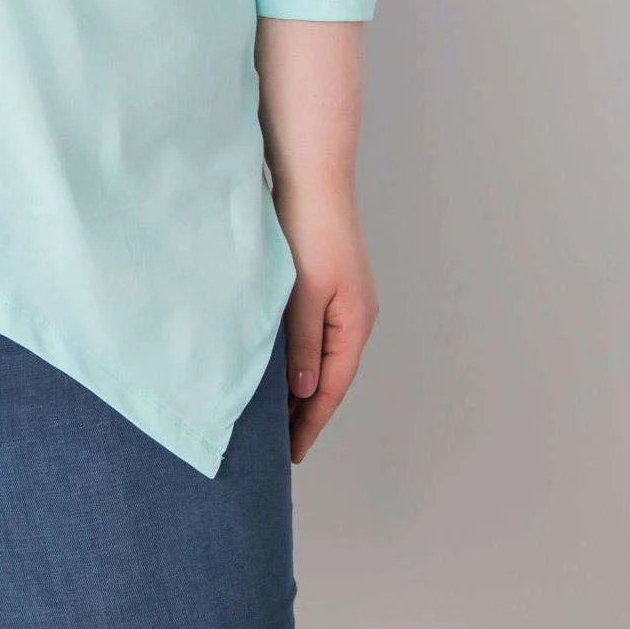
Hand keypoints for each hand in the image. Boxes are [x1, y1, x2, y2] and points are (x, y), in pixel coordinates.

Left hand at [272, 180, 378, 463]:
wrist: (311, 175)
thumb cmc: (309, 229)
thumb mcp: (305, 293)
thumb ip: (304, 342)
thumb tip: (305, 391)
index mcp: (355, 322)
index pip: (331, 387)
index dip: (310, 422)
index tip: (291, 453)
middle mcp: (354, 315)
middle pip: (329, 376)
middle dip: (307, 410)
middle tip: (279, 444)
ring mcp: (342, 299)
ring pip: (320, 355)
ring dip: (301, 383)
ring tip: (274, 412)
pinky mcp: (326, 283)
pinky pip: (313, 333)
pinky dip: (297, 354)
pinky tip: (277, 362)